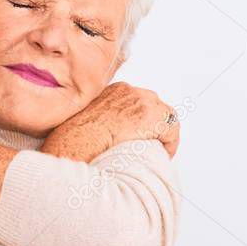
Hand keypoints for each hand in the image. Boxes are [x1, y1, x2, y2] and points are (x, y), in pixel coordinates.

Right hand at [42, 81, 179, 160]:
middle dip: (154, 122)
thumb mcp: (84, 120)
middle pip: (154, 103)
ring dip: (163, 132)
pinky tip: (165, 155)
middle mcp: (130, 92)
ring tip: (159, 149)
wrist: (78, 140)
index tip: (137, 132)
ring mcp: (143, 102)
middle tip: (151, 140)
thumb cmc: (74, 137)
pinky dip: (171, 143)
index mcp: (114, 91)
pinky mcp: (153, 118)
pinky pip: (171, 130)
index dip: (141, 118)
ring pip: (165, 115)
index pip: (137, 100)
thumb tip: (99, 131)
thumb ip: (97, 119)